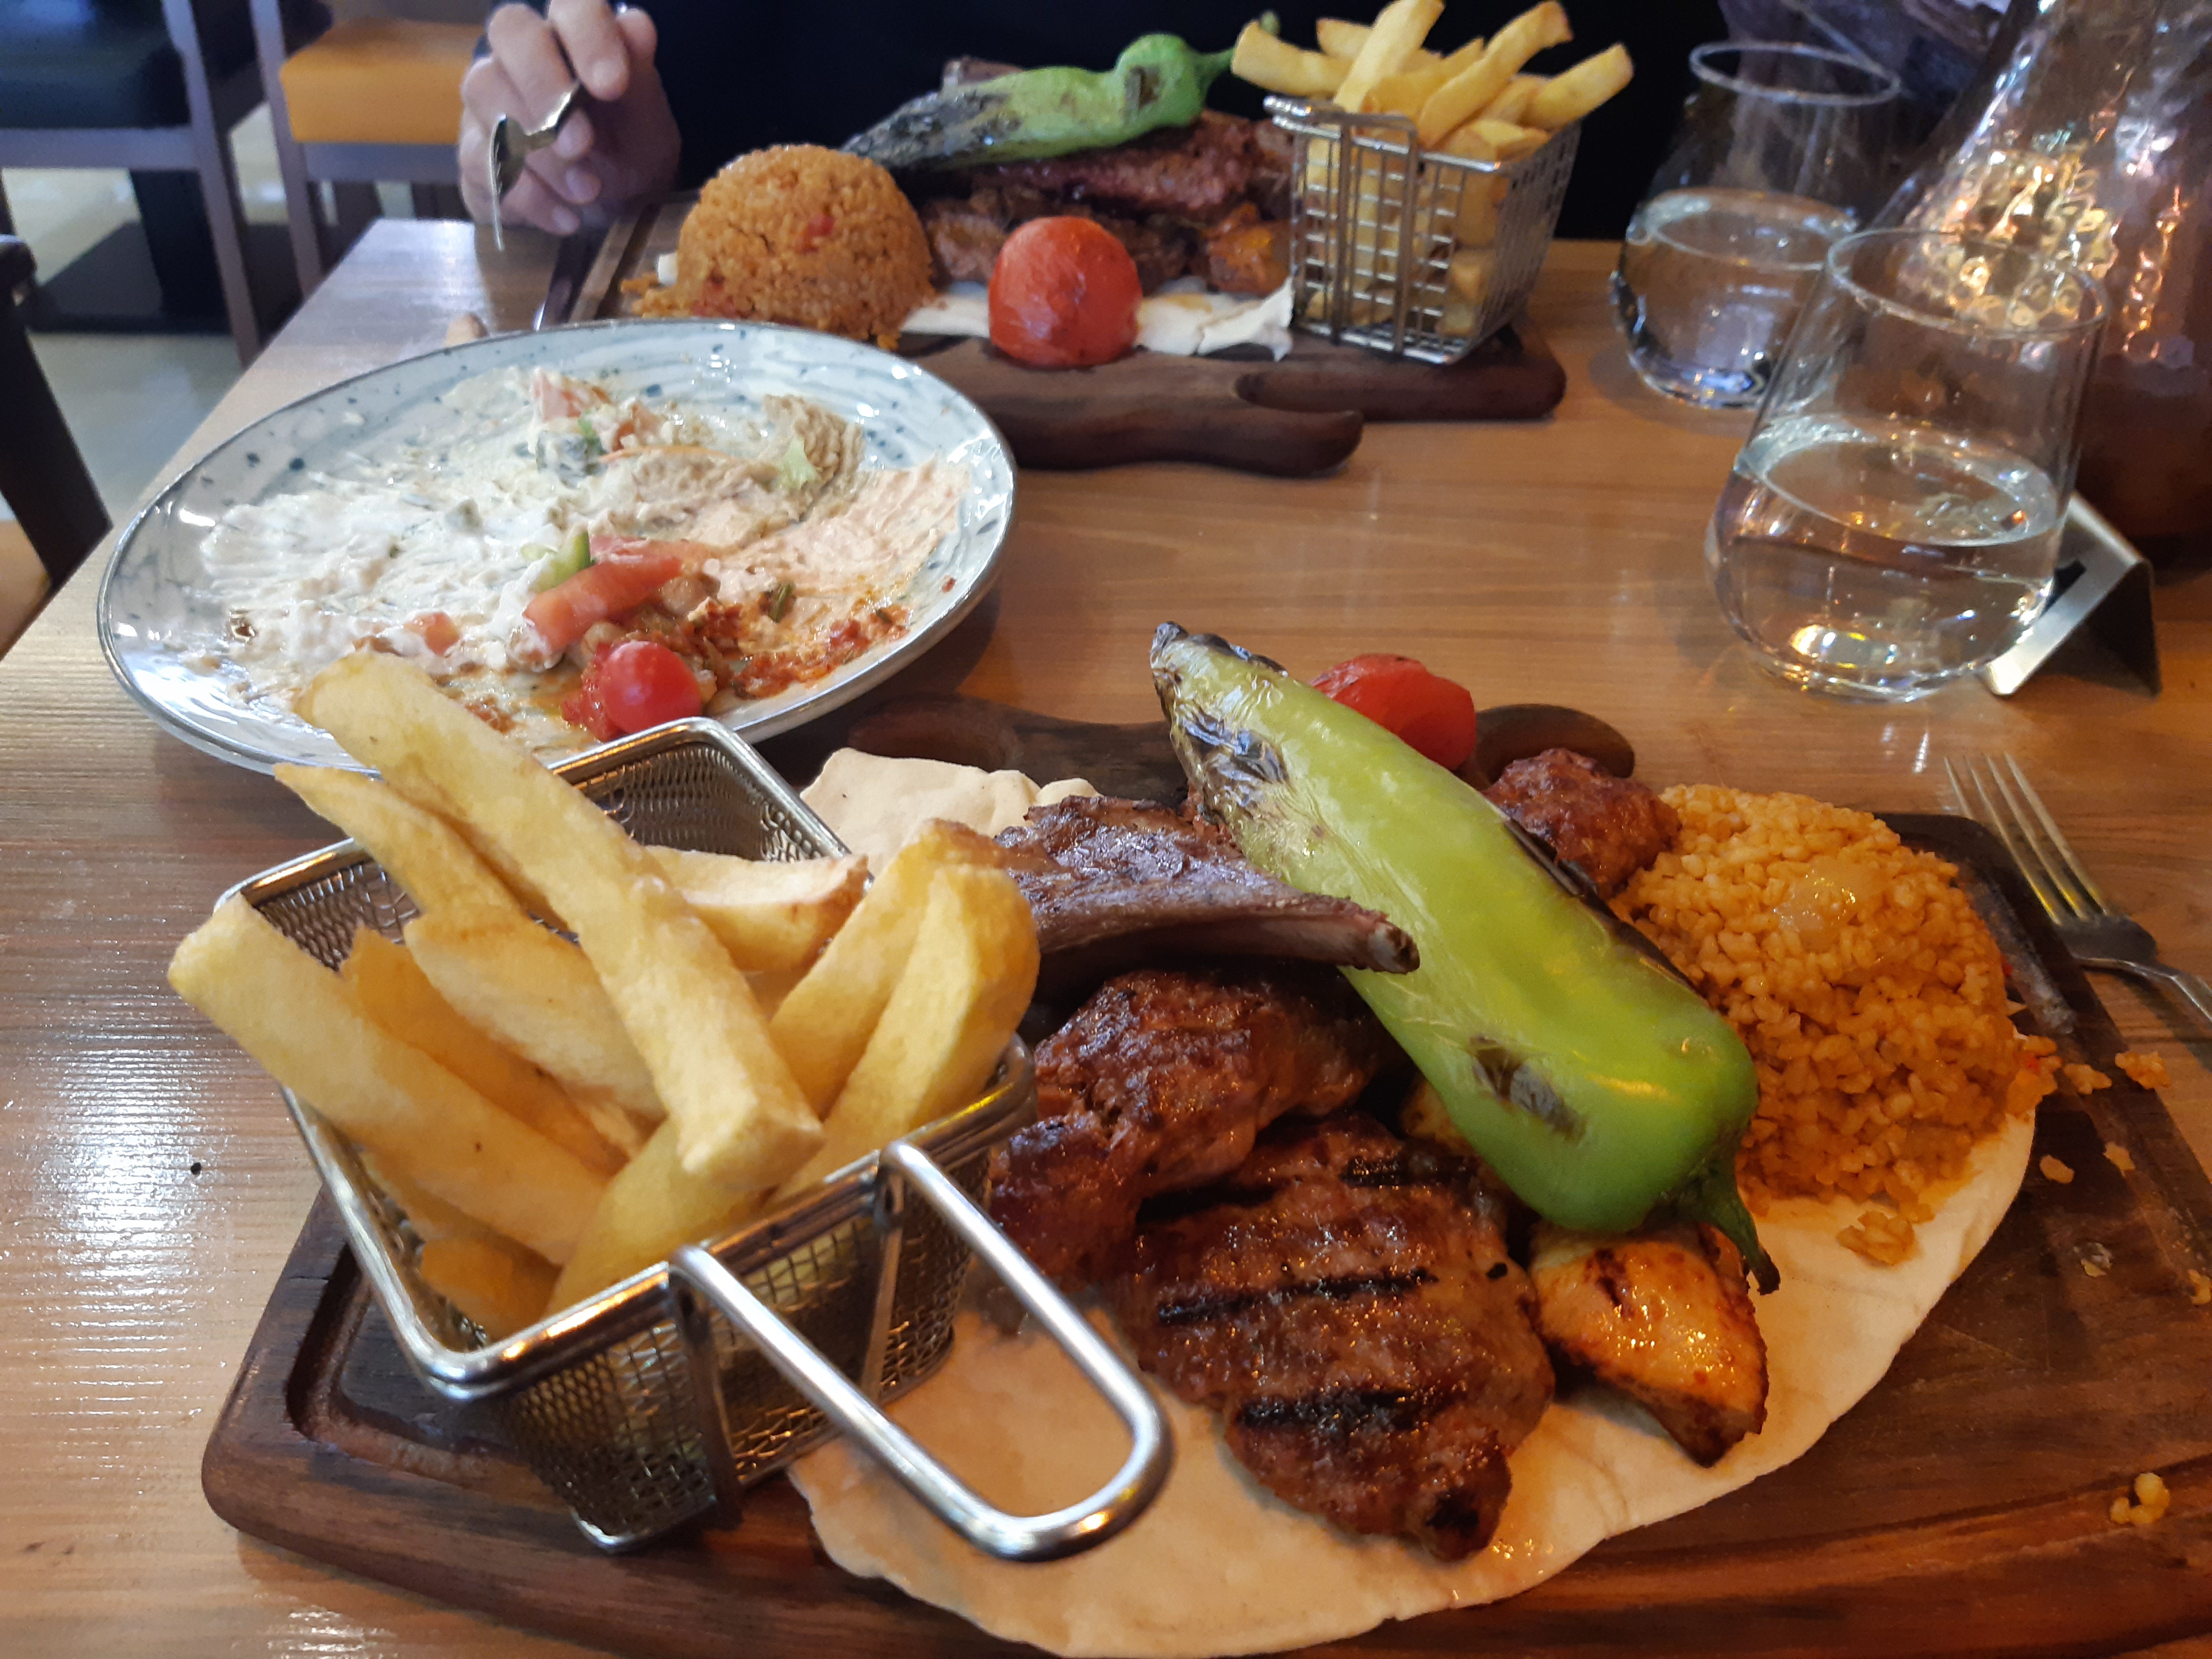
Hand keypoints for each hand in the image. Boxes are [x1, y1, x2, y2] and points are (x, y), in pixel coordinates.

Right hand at [459, 0, 679, 235]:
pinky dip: (529, 196)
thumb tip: (637, 27)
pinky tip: (566, 218)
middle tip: (584, 144)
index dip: (587, 36)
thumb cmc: (629, 151)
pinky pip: (481, 161)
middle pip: (509, 32)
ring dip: (539, 152)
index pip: (569, 5)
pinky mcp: (474, 150)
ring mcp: (489, 99)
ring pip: (487, 95)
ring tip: (587, 191)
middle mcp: (523, 54)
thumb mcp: (647, 122)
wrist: (610, 209)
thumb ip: (640, 76)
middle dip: (545, 90)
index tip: (613, 85)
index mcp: (573, 37)